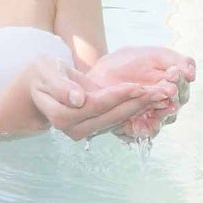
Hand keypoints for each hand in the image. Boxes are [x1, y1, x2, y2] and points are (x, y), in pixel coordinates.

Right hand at [28, 41, 184, 141]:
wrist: (39, 85)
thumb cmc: (41, 74)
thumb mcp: (46, 72)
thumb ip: (60, 86)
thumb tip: (78, 100)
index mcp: (61, 116)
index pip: (95, 106)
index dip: (117, 96)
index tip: (136, 85)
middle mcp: (74, 129)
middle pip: (111, 115)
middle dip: (136, 103)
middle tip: (160, 91)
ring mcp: (85, 130)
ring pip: (118, 119)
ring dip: (141, 107)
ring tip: (163, 94)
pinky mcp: (94, 126)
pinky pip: (118, 118)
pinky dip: (136, 108)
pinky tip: (154, 98)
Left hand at [87, 43, 195, 142]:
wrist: (100, 71)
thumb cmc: (128, 62)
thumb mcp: (155, 55)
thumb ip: (177, 61)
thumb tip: (193, 74)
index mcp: (171, 86)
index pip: (183, 87)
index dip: (180, 80)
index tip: (172, 72)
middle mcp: (164, 103)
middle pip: (176, 104)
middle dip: (173, 97)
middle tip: (167, 89)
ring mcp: (150, 116)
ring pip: (164, 119)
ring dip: (163, 113)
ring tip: (160, 105)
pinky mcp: (135, 126)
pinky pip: (145, 132)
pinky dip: (146, 128)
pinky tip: (146, 122)